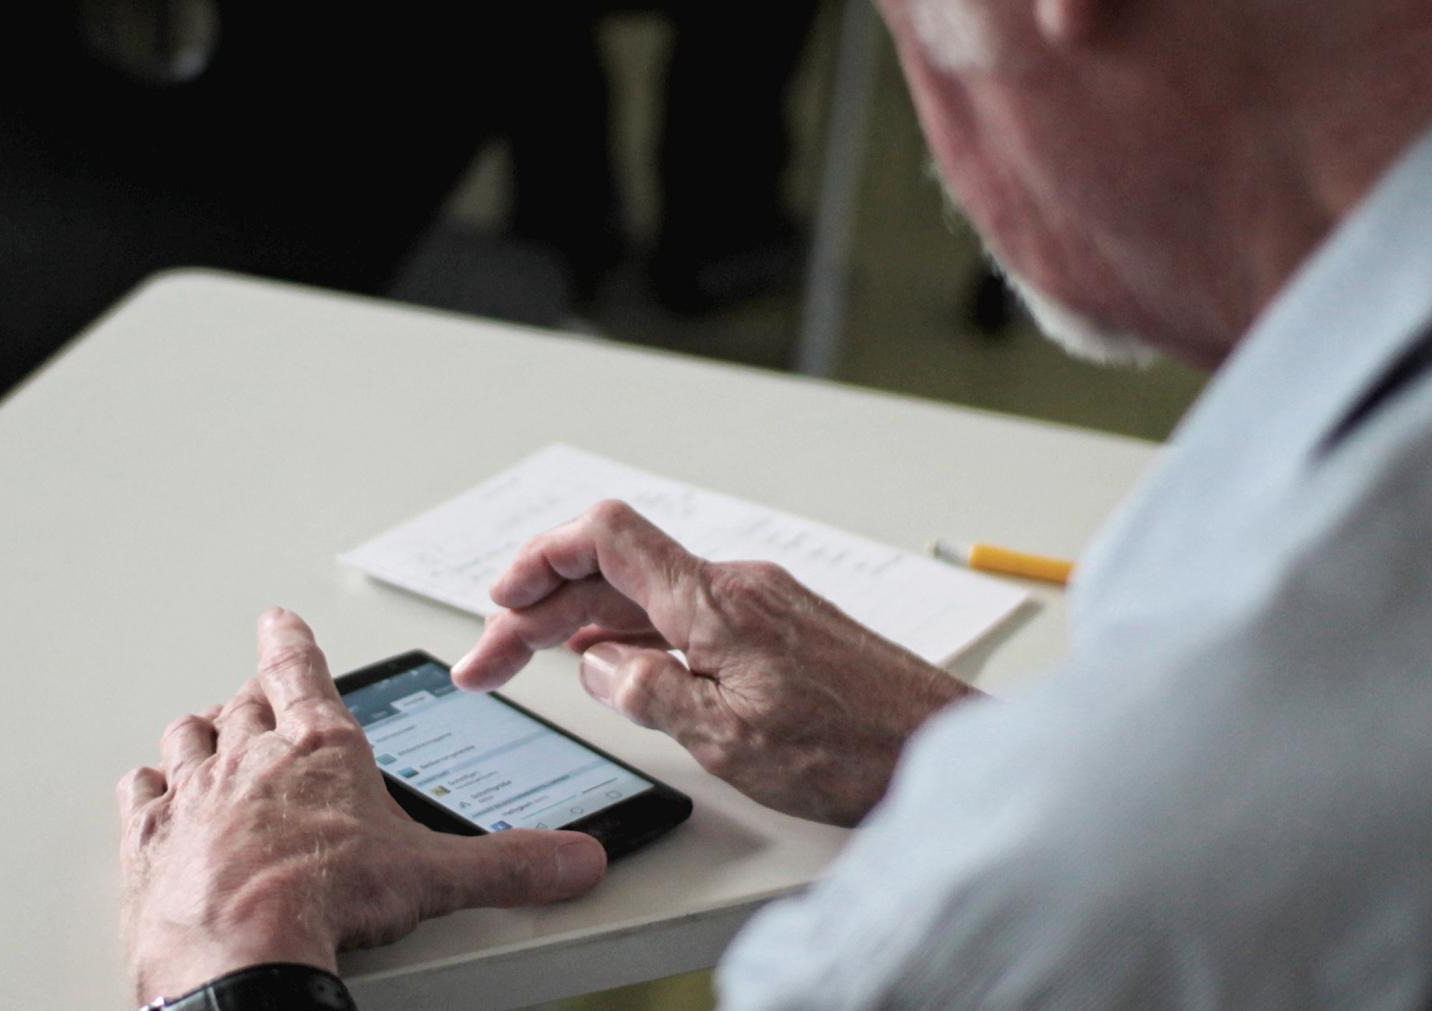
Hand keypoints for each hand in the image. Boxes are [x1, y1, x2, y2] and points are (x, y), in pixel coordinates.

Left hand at [117, 608, 606, 1004]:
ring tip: (202, 732)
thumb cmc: (325, 899)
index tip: (279, 621)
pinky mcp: (149, 844)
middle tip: (252, 690)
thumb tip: (572, 859)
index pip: (302, 674)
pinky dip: (146, 791)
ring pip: (187, 742)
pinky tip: (147, 793)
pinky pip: (139, 798)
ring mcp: (193, 799)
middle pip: (243, 707)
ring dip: (197, 735)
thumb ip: (509, 865)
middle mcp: (250, 762)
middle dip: (250, 696)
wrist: (239, 952)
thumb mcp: (435, 879)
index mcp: (320, 752)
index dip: (290, 644)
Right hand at [452, 501, 976, 826]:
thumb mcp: (728, 740)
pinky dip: (633, 633)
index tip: (501, 602)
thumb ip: (650, 693)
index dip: (539, 559)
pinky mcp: (778, 626)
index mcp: (714, 602)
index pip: (606, 538)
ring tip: (532, 663)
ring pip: (646, 594)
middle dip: (538, 611)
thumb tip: (600, 664)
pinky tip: (616, 665)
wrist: (942, 748)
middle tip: (489, 663)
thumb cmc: (854, 750)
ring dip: (582, 625)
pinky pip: (685, 614)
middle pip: (613, 572)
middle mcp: (735, 586)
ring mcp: (760, 603)